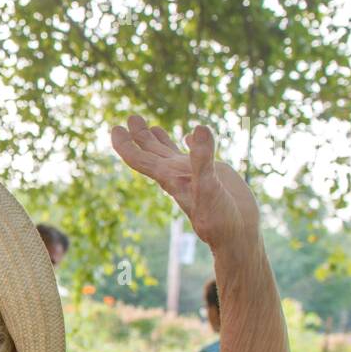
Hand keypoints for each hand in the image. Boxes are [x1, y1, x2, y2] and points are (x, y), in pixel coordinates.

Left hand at [110, 114, 258, 248]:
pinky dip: (190, 143)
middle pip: (149, 151)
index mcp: (169, 177)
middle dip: (138, 134)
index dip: (125, 144)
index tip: (116, 128)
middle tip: (130, 116)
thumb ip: (202, 159)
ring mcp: (191, 173)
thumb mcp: (209, 186)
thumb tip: (197, 129)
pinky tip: (189, 136)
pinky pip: (194, 154)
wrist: (235, 234)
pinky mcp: (209, 173)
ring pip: (169, 152)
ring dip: (157, 139)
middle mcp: (175, 174)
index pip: (138, 159)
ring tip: (148, 124)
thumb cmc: (218, 218)